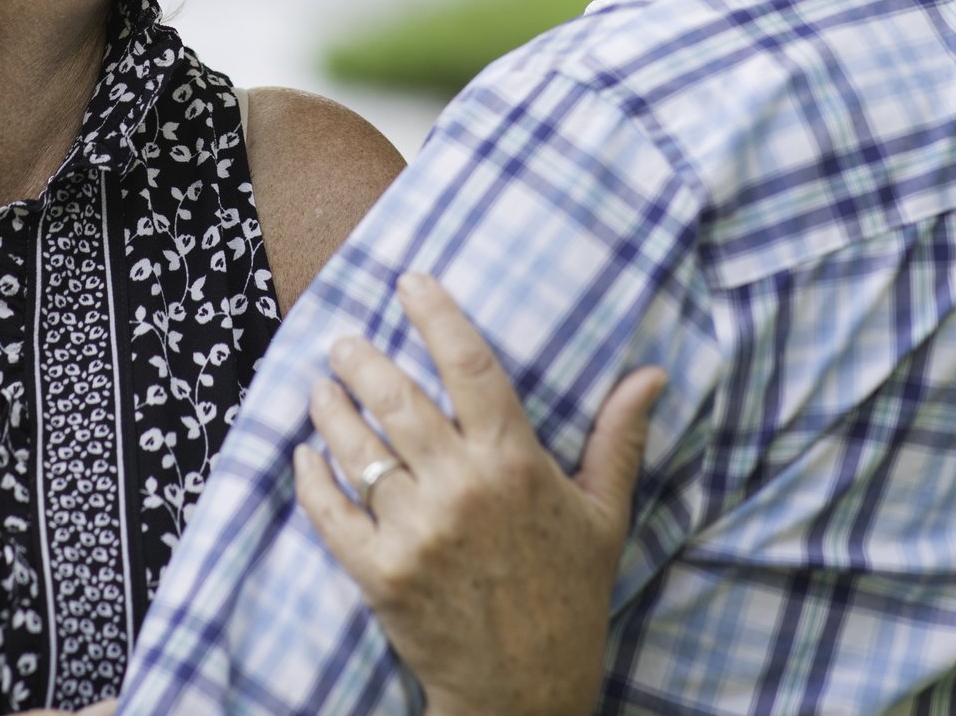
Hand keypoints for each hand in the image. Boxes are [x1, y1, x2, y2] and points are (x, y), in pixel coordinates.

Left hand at [293, 272, 665, 715]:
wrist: (526, 690)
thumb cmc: (569, 595)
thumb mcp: (603, 514)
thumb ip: (619, 438)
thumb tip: (650, 375)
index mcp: (515, 465)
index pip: (470, 365)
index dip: (436, 314)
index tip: (409, 281)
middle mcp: (463, 489)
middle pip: (398, 398)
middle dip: (363, 359)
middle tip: (345, 341)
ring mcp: (417, 531)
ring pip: (358, 448)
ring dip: (331, 409)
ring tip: (320, 387)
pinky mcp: (381, 573)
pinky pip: (331, 512)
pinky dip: (312, 478)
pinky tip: (305, 454)